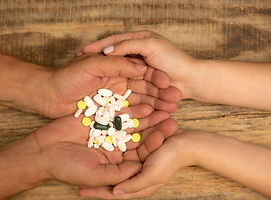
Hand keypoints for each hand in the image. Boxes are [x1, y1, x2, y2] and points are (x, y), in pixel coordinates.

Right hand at [31, 103, 177, 187]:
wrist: (42, 151)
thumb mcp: (95, 175)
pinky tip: (143, 100)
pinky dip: (128, 105)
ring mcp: (107, 129)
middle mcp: (115, 144)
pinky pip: (115, 110)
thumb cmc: (67, 168)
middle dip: (155, 126)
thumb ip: (119, 172)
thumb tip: (141, 168)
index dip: (154, 143)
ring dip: (147, 113)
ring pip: (131, 120)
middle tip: (172, 117)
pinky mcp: (98, 117)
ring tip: (163, 105)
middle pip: (139, 134)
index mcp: (117, 161)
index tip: (167, 135)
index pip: (141, 152)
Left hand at [42, 53, 181, 118]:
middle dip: (160, 95)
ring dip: (154, 108)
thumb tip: (141, 66)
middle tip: (177, 101)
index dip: (157, 78)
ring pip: (138, 104)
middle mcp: (117, 84)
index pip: (141, 72)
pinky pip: (126, 117)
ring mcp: (113, 100)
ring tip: (170, 114)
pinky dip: (139, 120)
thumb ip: (116, 64)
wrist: (48, 95)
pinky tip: (153, 123)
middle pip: (143, 89)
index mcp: (115, 69)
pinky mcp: (108, 115)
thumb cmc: (67, 77)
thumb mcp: (91, 64)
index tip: (171, 84)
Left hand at [78, 129, 193, 197]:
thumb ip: (133, 185)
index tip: (78, 189)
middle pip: (109, 177)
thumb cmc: (171, 160)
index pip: (112, 191)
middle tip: (75, 174)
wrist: (186, 142)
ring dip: (99, 162)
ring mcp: (134, 161)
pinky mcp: (136, 148)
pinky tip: (96, 145)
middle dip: (94, 176)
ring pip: (112, 163)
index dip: (95, 191)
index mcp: (137, 185)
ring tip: (82, 159)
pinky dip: (108, 149)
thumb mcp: (152, 176)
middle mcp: (133, 174)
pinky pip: (119, 149)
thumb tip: (114, 192)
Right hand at [79, 31, 198, 99]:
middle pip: (114, 57)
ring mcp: (139, 69)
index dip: (98, 46)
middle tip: (81, 65)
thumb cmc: (173, 59)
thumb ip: (128, 46)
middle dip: (98, 61)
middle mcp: (138, 53)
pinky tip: (104, 89)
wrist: (189, 80)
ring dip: (105, 75)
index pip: (114, 41)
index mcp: (140, 39)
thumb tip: (107, 51)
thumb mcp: (149, 45)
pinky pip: (125, 82)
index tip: (82, 52)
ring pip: (119, 71)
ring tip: (89, 80)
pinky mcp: (142, 83)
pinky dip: (115, 84)